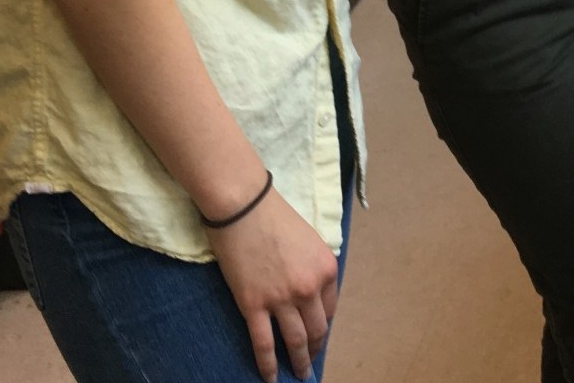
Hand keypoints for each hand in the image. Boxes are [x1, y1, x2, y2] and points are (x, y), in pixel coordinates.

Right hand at [209, 186, 339, 382]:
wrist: (244, 206)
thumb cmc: (275, 217)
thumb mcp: (309, 241)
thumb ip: (313, 268)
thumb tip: (310, 293)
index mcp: (326, 268)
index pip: (329, 309)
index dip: (323, 326)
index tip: (318, 337)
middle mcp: (309, 287)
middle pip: (316, 329)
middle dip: (313, 349)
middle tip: (309, 364)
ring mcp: (282, 298)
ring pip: (294, 340)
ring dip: (297, 361)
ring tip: (298, 375)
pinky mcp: (254, 305)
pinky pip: (264, 343)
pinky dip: (268, 364)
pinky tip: (271, 377)